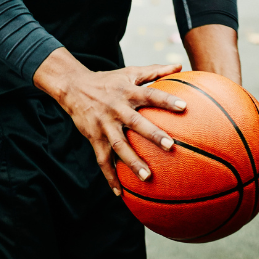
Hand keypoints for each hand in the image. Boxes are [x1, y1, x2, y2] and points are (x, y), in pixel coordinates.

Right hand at [33, 47, 186, 195]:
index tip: (184, 106)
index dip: (166, 99)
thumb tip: (180, 65)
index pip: (150, 93)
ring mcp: (104, 124)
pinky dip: (110, 177)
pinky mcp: (94, 137)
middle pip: (135, 122)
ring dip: (132, 161)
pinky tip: (120, 193)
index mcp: (128, 91)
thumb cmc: (109, 80)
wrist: (74, 87)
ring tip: (147, 177)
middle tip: (170, 146)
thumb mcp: (130, 71)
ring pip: (119, 145)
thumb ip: (155, 71)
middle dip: (152, 134)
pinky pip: (102, 160)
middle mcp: (117, 107)